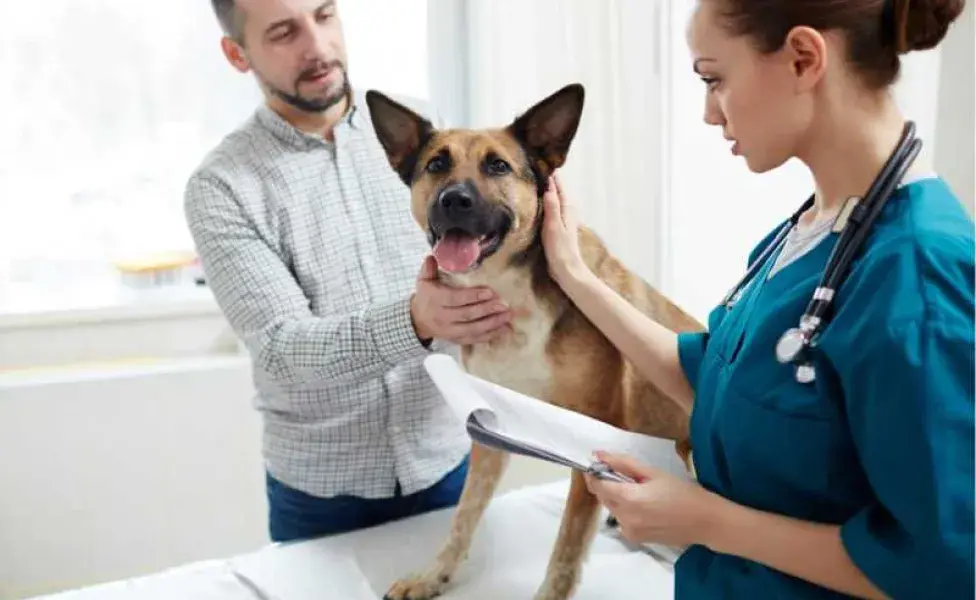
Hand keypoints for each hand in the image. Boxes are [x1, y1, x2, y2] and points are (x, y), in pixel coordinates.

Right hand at [410, 255, 511, 344]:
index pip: (455, 299)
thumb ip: (429, 269)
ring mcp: (450, 331)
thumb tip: (432, 256)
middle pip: (467, 315)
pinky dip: (490, 335)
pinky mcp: (457, 339)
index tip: (490, 292)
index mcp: (436, 300)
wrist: (418, 321)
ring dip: (492, 323)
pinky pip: (474, 339)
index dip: (472, 296)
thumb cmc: (426, 297)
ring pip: (473, 329)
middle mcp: (443, 317)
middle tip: (503, 304)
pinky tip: (504, 330)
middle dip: (486, 310)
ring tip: (507, 316)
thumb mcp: (424, 281)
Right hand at [541, 173, 586, 285]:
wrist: (567, 269)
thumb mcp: (554, 227)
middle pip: (556, 187)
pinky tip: (535, 200)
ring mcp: (562, 217)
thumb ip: (552, 207)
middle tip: (531, 164)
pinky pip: (550, 206)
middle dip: (546, 177)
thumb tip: (548, 187)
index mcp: (567, 207)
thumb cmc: (560, 249)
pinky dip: (543, 199)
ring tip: (532, 177)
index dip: (549, 171)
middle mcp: (566, 209)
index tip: (537, 159)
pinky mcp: (558, 224)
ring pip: (553, 196)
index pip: (557, 183)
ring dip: (545, 187)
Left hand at [584, 451, 721, 547]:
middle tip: (619, 473)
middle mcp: (625, 518)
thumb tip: (599, 455)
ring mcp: (629, 531)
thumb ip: (623, 463)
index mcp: (629, 499)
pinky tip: (643, 505)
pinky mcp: (635, 539)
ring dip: (615, 497)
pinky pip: (621, 520)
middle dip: (605, 484)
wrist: (704, 521)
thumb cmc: (681, 492)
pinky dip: (625, 510)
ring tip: (637, 489)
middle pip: (603, 497)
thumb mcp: (653, 472)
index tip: (594, 464)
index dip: (593, 474)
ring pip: (611, 509)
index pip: (599, 485)